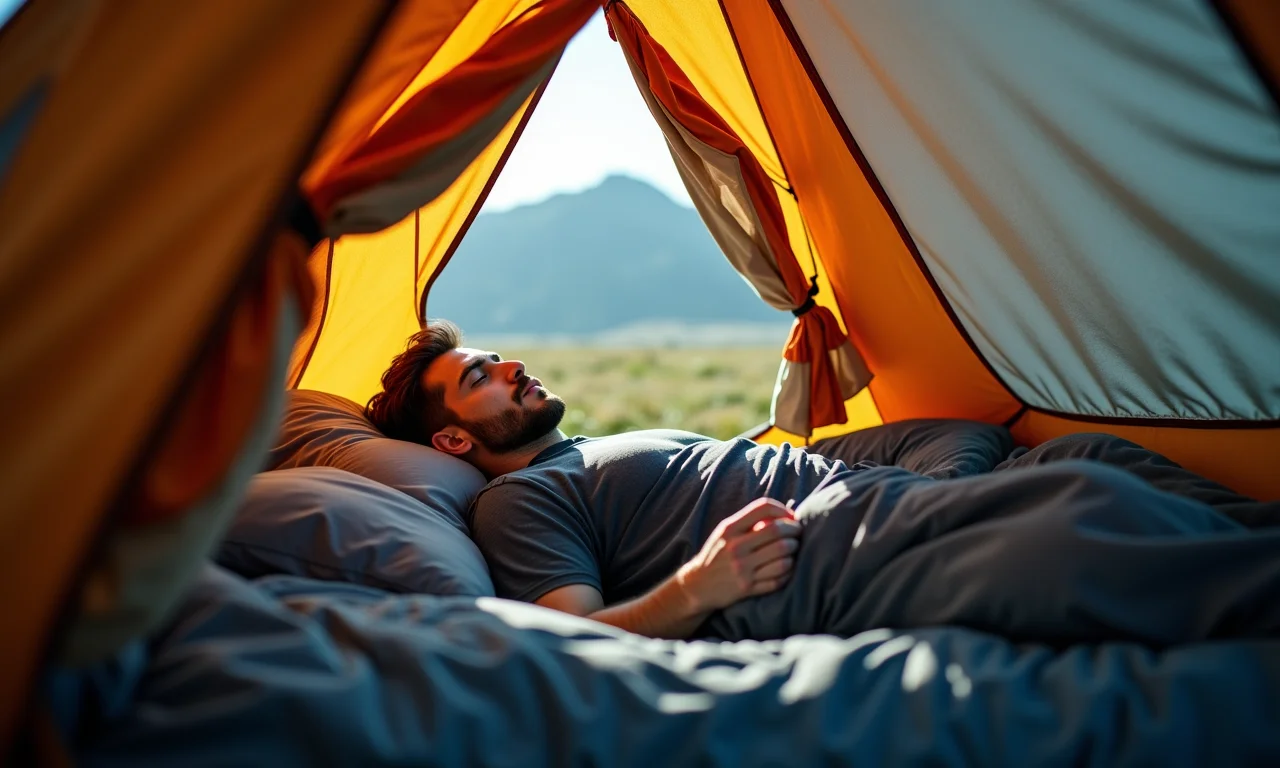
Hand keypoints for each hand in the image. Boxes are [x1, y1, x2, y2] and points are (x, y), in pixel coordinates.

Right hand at [676, 498, 801, 612]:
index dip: (783, 510)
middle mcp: (735, 548)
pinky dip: (788, 573)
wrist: (697, 586)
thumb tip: (786, 513)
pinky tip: (787, 568)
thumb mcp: (725, 532)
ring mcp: (741, 570)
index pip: (763, 508)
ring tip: (792, 552)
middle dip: (794, 532)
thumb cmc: (717, 555)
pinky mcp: (747, 589)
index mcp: (730, 529)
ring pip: (783, 558)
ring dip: (793, 554)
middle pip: (777, 533)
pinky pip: (778, 579)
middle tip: (798, 534)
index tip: (790, 517)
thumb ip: (749, 521)